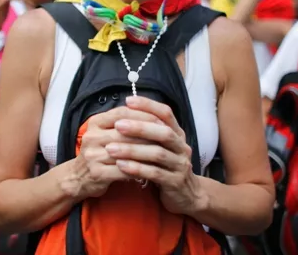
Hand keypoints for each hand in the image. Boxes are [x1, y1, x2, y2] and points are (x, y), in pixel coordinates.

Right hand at [75, 106, 166, 198]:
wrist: (78, 178)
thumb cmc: (99, 152)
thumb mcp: (105, 133)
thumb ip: (123, 122)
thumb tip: (151, 112)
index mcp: (95, 123)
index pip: (121, 113)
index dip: (142, 114)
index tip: (160, 119)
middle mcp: (92, 137)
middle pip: (125, 131)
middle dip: (148, 133)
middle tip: (167, 136)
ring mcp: (93, 155)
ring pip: (126, 150)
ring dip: (146, 151)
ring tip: (162, 151)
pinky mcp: (98, 173)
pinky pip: (124, 169)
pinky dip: (139, 168)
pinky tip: (151, 168)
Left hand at [105, 96, 200, 215]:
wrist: (186, 196)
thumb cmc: (167, 167)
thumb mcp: (162, 147)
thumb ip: (149, 133)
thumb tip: (125, 113)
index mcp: (178, 134)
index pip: (166, 113)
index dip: (148, 105)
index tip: (128, 101)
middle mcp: (181, 147)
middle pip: (163, 132)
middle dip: (140, 127)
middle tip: (118, 125)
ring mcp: (180, 165)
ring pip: (157, 154)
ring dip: (133, 150)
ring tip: (111, 148)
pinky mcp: (175, 183)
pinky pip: (155, 174)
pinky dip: (137, 169)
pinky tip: (121, 166)